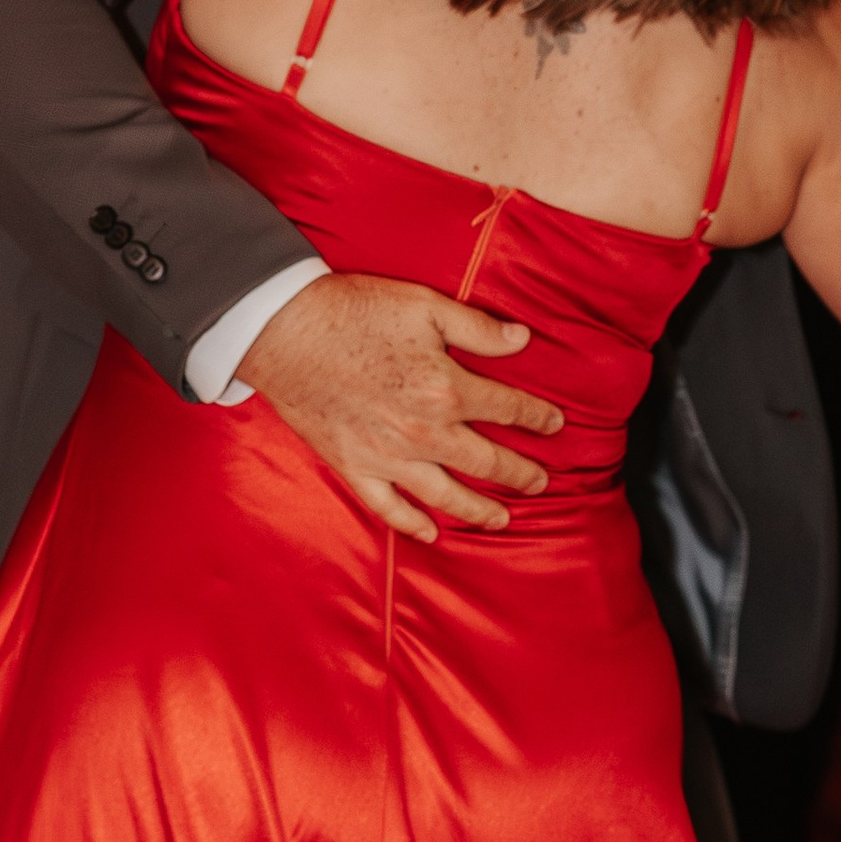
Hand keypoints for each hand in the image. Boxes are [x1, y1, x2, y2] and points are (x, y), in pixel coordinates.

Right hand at [239, 271, 564, 544]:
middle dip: (520, 474)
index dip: (537, 418)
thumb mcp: (426, 307)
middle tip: (540, 483)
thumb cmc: (355, 312)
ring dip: (480, 511)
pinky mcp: (355, 467)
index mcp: (447, 389)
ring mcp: (389, 457)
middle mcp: (425, 432)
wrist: (285, 331)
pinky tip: (432, 534)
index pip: (509, 409)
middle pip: (487, 462)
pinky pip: (390, 508)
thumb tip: (523, 340)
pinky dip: (413, 525)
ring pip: (447, 495)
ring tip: (502, 520)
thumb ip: (478, 328)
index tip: (556, 425)